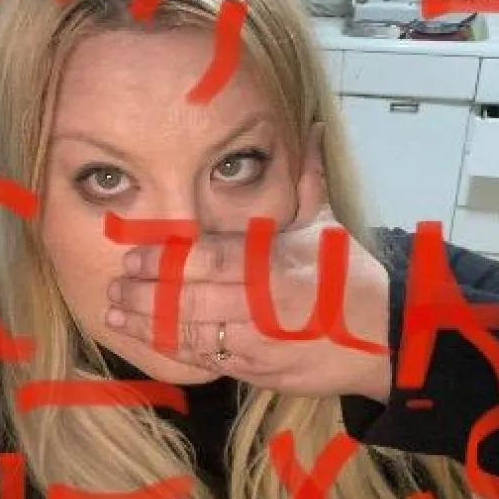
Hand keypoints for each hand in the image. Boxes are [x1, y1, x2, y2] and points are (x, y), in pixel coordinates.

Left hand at [103, 126, 393, 403]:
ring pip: (191, 335)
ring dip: (148, 325)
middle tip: (113, 285)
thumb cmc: (352, 278)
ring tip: (116, 312)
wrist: (385, 340)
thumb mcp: (328, 226)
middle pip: (189, 299)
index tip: (132, 256)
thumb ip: (306, 179)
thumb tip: (306, 127)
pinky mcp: (257, 371)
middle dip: (144, 294)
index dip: (164, 261)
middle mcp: (262, 305)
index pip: (208, 260)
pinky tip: (148, 340)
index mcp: (274, 264)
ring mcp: (258, 343)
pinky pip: (207, 361)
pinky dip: (175, 351)